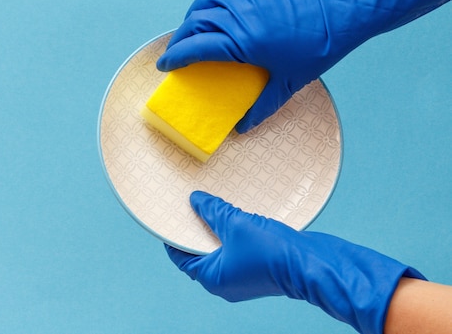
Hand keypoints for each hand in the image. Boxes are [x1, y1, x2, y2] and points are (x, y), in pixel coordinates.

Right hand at [158, 0, 451, 132]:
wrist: (342, 12)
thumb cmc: (317, 49)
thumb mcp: (289, 84)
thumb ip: (263, 107)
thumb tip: (243, 128)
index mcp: (244, 43)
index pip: (196, 47)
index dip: (175, 57)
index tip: (164, 65)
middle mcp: (240, 17)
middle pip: (195, 23)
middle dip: (180, 38)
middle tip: (176, 50)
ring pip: (206, 0)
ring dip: (193, 14)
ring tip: (192, 27)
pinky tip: (213, 0)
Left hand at [166, 191, 424, 333]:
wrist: (313, 264)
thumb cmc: (272, 251)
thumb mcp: (235, 224)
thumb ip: (213, 211)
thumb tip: (195, 200)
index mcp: (212, 278)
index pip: (182, 258)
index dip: (173, 237)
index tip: (169, 217)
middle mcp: (226, 282)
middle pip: (200, 253)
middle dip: (195, 230)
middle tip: (189, 207)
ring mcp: (244, 277)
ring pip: (221, 250)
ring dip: (215, 230)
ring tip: (210, 206)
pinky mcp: (260, 268)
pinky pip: (238, 249)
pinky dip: (232, 234)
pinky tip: (234, 214)